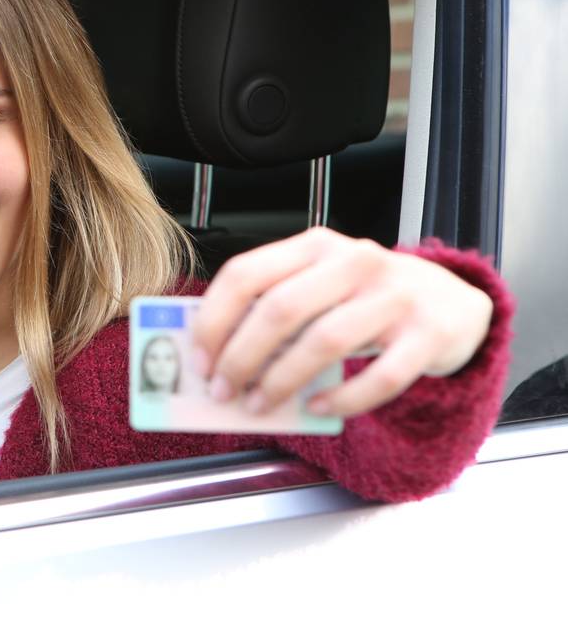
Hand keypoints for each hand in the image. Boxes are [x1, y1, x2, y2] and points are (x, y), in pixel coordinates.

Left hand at [191, 227, 493, 418]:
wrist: (454, 303)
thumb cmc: (368, 298)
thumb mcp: (321, 286)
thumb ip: (274, 308)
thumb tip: (216, 356)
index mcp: (315, 245)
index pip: (246, 273)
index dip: (215, 319)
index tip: (199, 359)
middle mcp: (354, 261)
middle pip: (280, 309)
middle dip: (241, 357)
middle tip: (222, 390)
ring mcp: (396, 295)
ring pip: (324, 341)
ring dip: (282, 381)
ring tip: (259, 405)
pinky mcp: (428, 333)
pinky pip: (381, 375)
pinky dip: (343, 399)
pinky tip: (319, 409)